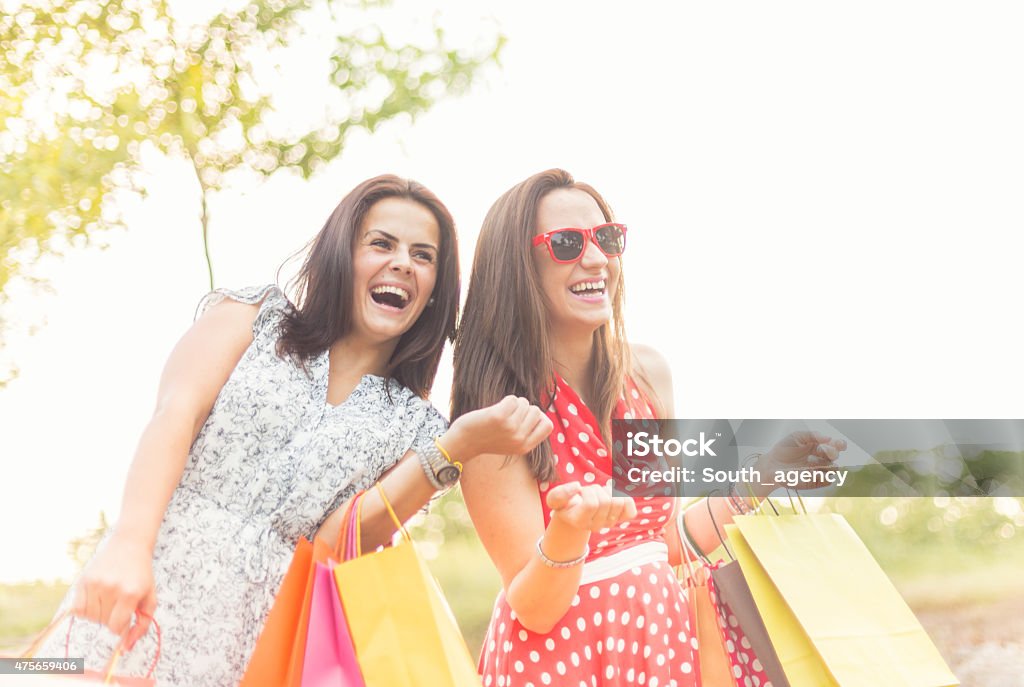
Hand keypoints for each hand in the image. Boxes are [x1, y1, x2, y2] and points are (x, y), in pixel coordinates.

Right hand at [70, 533, 156, 649]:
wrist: (129, 546)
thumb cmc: (141, 575)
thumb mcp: (150, 598)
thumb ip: (142, 625)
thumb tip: (126, 648)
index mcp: (130, 593)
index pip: (117, 626)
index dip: (121, 627)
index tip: (125, 618)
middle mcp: (111, 588)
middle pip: (104, 622)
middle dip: (112, 618)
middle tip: (119, 604)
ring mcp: (95, 583)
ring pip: (90, 618)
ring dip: (99, 614)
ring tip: (109, 600)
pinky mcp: (83, 580)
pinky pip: (77, 609)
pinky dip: (85, 610)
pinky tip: (96, 599)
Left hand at [444, 396, 552, 460]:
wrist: (463, 443)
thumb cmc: (487, 438)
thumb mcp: (510, 444)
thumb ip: (525, 433)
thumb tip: (539, 413)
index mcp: (525, 447)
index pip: (548, 426)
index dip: (539, 418)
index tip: (526, 418)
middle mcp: (520, 439)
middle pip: (536, 411)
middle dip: (524, 408)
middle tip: (509, 415)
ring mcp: (510, 428)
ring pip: (524, 403)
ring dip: (513, 403)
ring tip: (501, 412)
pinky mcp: (499, 417)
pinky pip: (513, 399)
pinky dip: (505, 400)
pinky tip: (496, 409)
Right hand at [546, 482, 636, 531]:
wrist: (575, 514)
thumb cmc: (565, 504)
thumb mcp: (554, 499)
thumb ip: (559, 494)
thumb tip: (577, 486)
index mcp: (580, 521)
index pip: (592, 504)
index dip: (588, 491)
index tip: (580, 490)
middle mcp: (596, 526)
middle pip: (606, 501)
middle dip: (597, 488)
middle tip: (589, 491)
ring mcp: (609, 523)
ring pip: (618, 502)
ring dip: (609, 491)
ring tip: (599, 492)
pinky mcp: (620, 519)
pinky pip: (631, 511)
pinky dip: (625, 498)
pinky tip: (612, 493)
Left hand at [757, 431, 846, 491]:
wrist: (771, 465)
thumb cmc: (783, 450)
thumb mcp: (796, 437)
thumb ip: (812, 435)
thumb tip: (828, 437)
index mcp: (818, 447)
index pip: (835, 445)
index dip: (840, 444)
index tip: (840, 444)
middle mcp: (821, 459)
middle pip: (835, 457)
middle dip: (833, 452)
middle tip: (825, 450)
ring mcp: (818, 471)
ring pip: (834, 469)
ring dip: (831, 465)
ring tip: (820, 462)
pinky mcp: (814, 482)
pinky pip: (827, 481)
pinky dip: (825, 477)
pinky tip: (816, 472)